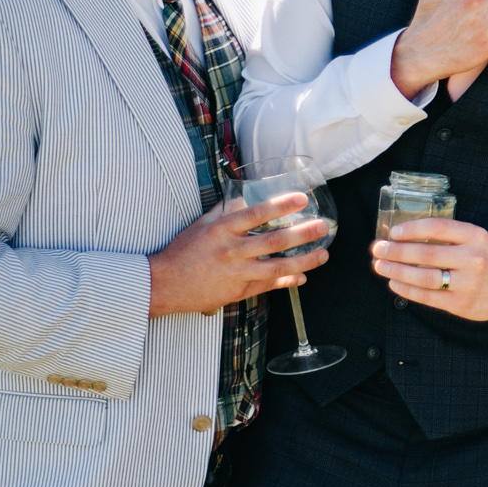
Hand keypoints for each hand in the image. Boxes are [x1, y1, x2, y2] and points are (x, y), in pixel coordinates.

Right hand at [147, 192, 329, 316]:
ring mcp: (236, 273)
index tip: (301, 199)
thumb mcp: (201, 226)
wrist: (164, 284)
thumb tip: (242, 195)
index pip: (256, 214)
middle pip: (273, 241)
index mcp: (222, 230)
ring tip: (323, 254)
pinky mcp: (238, 291)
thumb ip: (224, 211)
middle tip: (322, 226)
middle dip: (302, 234)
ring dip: (303, 261)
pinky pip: (268, 285)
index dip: (280, 205)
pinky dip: (287, 281)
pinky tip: (303, 277)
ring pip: (276, 267)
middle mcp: (231, 251)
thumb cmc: (182, 252)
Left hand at [370, 217, 487, 322]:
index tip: (393, 232)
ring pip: (425, 277)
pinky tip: (395, 283)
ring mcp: (467, 283)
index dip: (412, 229)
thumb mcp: (476, 240)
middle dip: (397, 251)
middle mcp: (472, 259)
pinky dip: (407, 290)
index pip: (438, 228)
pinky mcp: (462, 304)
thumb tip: (405, 237)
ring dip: (397, 272)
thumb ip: (449, 237)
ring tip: (380, 266)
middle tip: (378, 249)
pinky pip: (428, 297)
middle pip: (427, 254)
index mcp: (475, 237)